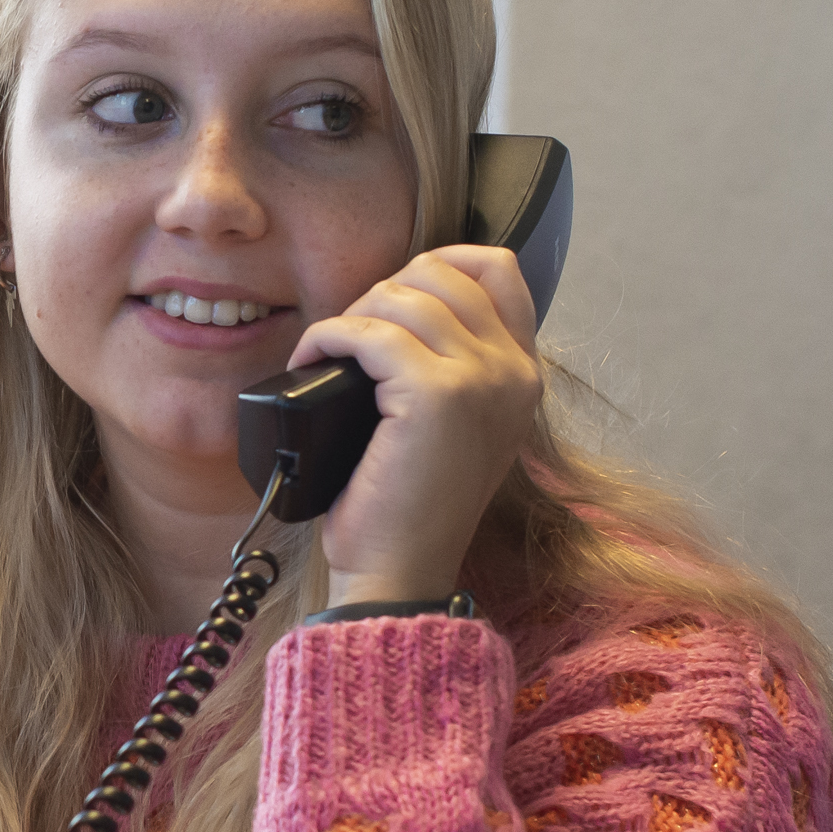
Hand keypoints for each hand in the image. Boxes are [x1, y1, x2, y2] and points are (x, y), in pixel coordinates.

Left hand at [289, 241, 544, 603]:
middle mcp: (514, 371)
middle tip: (348, 337)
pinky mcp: (437, 394)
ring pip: (404, 297)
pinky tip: (309, 360)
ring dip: (351, 314)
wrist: (399, 570)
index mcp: (522, 374)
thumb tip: (396, 304)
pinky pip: (369, 330)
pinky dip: (327, 336)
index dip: (439, 260)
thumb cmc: (405, 504)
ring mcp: (482, 380)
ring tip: (326, 353)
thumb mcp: (448, 425)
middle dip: (383, 290)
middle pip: (444, 273)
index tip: (391, 291)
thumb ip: (448, 366)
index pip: (498, 269)